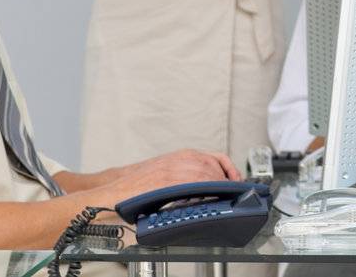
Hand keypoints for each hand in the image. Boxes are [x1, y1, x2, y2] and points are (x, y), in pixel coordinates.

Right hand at [104, 149, 239, 200]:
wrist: (118, 188)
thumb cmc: (143, 182)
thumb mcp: (171, 170)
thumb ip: (191, 174)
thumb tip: (215, 187)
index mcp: (185, 155)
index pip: (218, 158)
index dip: (230, 171)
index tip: (237, 182)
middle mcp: (182, 159)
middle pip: (215, 168)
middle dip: (225, 183)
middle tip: (229, 196)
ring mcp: (174, 169)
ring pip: (206, 176)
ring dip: (216, 189)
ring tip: (219, 200)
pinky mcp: (167, 182)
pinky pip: (192, 186)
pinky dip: (202, 193)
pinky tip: (205, 201)